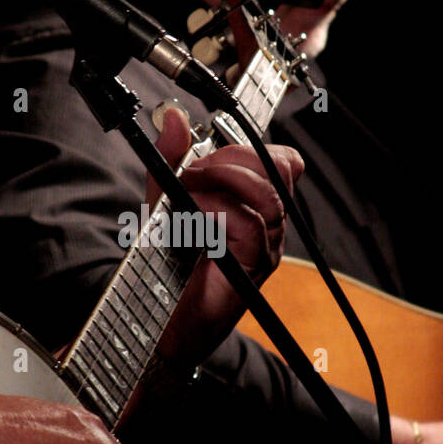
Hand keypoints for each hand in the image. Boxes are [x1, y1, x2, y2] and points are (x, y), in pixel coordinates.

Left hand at [148, 105, 303, 369]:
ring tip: (189, 194)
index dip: (250, 146)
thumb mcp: (162, 202)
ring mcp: (264, 247)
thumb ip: (168, 161)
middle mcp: (267, 225)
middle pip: (279, 168)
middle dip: (231, 158)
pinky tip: (192, 220)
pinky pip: (248, 227)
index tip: (205, 153)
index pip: (282, 161)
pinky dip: (215, 213)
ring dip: (222, 182)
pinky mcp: (251, 268)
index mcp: (254, 205)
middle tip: (193, 171)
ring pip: (267, 196)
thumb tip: (173, 119)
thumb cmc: (167, 268)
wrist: (160, 324)